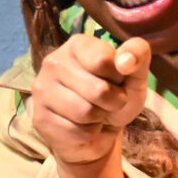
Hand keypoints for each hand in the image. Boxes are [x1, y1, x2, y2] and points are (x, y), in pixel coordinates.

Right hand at [29, 35, 151, 177]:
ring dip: (99, 118)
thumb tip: (125, 61)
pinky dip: (88, 133)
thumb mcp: (134, 75)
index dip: (118, 76)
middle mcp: (53, 62)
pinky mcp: (39, 117)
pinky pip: (76, 131)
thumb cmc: (115, 96)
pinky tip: (82, 126)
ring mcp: (42, 90)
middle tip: (108, 101)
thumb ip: (138, 56)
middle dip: (113, 101)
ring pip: (85, 112)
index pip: (103, 60)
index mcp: (77, 44)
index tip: (115, 79)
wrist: (98, 132)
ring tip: (96, 113)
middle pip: (98, 90)